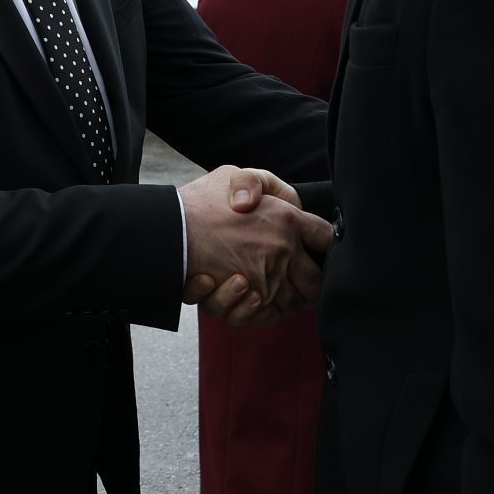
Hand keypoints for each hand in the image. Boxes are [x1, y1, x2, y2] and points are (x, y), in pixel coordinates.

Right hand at [178, 166, 330, 326]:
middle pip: (316, 281)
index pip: (326, 236)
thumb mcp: (229, 176)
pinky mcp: (244, 301)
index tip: (321, 246)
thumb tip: (263, 203)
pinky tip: (250, 297)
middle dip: (312, 283)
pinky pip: (265, 316)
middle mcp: (281, 253)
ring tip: (266, 284)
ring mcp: (265, 281)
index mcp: (285, 220)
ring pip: (292, 303)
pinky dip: (260, 311)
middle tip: (299, 277)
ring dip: (285, 298)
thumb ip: (254, 183)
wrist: (165, 234)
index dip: (328, 243)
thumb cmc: (197, 204)